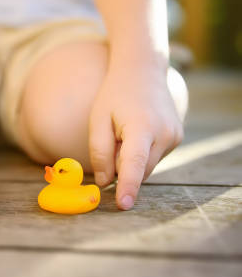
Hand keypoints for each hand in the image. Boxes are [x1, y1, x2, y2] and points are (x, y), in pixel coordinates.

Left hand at [89, 65, 182, 209]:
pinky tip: (135, 131)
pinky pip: (152, 158)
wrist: (143, 71)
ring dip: (130, 159)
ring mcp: (175, 137)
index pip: (134, 163)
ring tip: (124, 130)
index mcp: (142, 127)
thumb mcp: (98, 120)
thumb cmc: (115, 95)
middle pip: (138, 169)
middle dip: (120, 166)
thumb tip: (105, 181)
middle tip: (111, 139)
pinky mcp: (177, 138)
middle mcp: (164, 134)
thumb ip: (99, 152)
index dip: (128, 186)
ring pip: (146, 166)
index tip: (123, 205)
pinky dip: (140, 153)